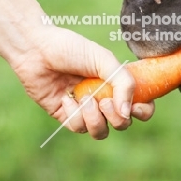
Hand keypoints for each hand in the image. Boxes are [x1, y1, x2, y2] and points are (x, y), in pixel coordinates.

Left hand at [11, 26, 154, 138]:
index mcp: (116, 83)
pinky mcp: (66, 116)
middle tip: (104, 100)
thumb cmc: (71, 49)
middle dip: (116, 117)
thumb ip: (123, 83)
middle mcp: (104, 98)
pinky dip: (74, 114)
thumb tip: (127, 113)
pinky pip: (78, 128)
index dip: (143, 111)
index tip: (136, 106)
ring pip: (101, 132)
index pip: (140, 105)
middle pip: (122, 124)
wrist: (37, 50)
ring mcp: (86, 109)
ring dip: (94, 118)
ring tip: (83, 98)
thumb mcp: (104, 60)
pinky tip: (65, 97)